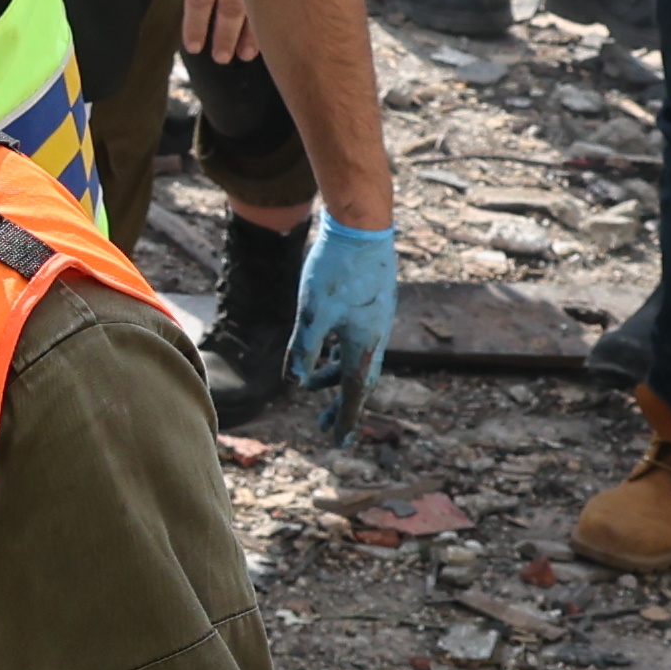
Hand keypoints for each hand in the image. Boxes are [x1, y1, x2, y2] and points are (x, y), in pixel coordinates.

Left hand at [276, 216, 411, 440]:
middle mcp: (375, 337)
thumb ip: (304, 350)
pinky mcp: (371, 305)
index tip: (337, 442)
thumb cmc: (335, 270)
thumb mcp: (312, 313)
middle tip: (324, 429)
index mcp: (363, 345)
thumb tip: (295, 385)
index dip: (344, 420)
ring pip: (357, 360)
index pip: (354, 394)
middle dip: (340, 406)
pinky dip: (340, 354)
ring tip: (315, 388)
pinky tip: (326, 350)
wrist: (362, 227)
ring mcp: (375, 320)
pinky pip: (357, 342)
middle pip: (358, 382)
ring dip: (336, 378)